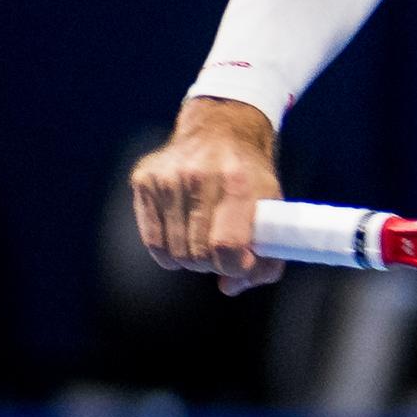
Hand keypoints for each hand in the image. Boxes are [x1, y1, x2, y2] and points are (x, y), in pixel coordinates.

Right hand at [130, 99, 283, 294]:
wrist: (221, 129)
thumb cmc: (251, 178)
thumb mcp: (272, 211)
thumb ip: (265, 260)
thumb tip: (228, 287)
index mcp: (238, 182)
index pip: (227, 247)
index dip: (236, 266)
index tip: (241, 262)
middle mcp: (199, 176)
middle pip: (198, 255)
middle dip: (213, 263)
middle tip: (221, 250)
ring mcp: (167, 177)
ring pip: (175, 253)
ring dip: (192, 258)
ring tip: (204, 239)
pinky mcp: (144, 179)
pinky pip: (153, 242)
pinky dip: (169, 251)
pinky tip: (183, 235)